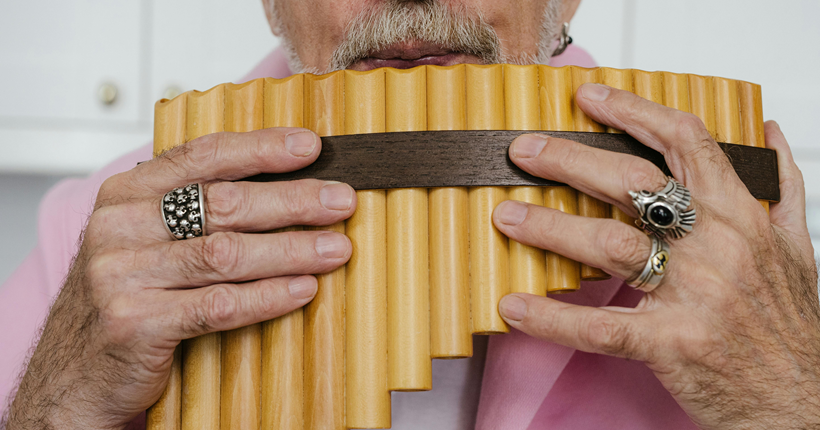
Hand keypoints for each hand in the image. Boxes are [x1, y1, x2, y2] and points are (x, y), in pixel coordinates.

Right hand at [4, 128, 356, 428]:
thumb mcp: (147, 240)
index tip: (311, 147)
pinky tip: (303, 290)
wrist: (74, 371)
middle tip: (341, 200)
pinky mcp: (134, 323)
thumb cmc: (128, 295)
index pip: (203, 156)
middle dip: (292, 200)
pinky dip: (268, 297)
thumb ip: (193, 210)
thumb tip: (280, 184)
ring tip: (337, 248)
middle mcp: (120, 227)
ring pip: (226, 253)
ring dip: (292, 250)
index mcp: (126, 194)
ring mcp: (122, 274)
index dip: (261, 148)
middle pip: (223, 203)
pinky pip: (218, 305)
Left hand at [494, 84, 819, 428]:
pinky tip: (514, 306)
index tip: (590, 99)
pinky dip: (552, 318)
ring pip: (611, 245)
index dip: (633, 111)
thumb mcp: (799, 246)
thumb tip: (770, 133)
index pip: (685, 141)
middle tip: (524, 150)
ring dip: (551, 226)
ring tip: (508, 216)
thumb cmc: (792, 326)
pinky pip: (600, 326)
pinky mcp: (671, 345)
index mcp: (741, 216)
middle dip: (571, 159)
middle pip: (633, 183)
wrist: (804, 401)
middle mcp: (716, 247)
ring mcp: (693, 296)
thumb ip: (781, 186)